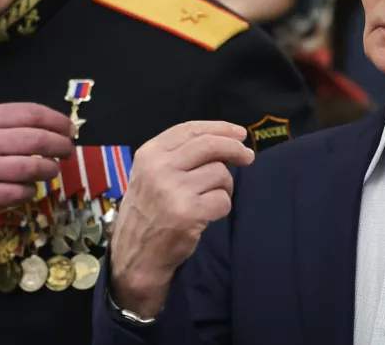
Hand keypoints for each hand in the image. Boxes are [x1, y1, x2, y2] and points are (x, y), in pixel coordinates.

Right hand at [0, 103, 73, 223]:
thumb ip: (6, 123)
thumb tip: (51, 126)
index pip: (32, 113)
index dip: (58, 121)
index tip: (70, 129)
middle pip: (38, 140)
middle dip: (61, 146)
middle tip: (68, 151)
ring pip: (32, 168)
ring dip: (49, 170)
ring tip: (51, 170)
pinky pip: (18, 193)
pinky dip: (30, 191)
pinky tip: (29, 188)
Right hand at [110, 121, 253, 316]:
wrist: (136, 255)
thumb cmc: (149, 212)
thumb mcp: (151, 174)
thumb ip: (179, 155)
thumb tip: (226, 139)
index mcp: (149, 154)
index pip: (191, 130)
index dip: (220, 128)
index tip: (239, 134)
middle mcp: (159, 168)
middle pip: (211, 145)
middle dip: (235, 149)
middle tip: (248, 157)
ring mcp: (173, 190)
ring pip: (220, 174)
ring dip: (224, 187)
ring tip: (209, 199)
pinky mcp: (188, 213)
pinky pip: (223, 200)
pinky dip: (222, 208)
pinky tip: (207, 215)